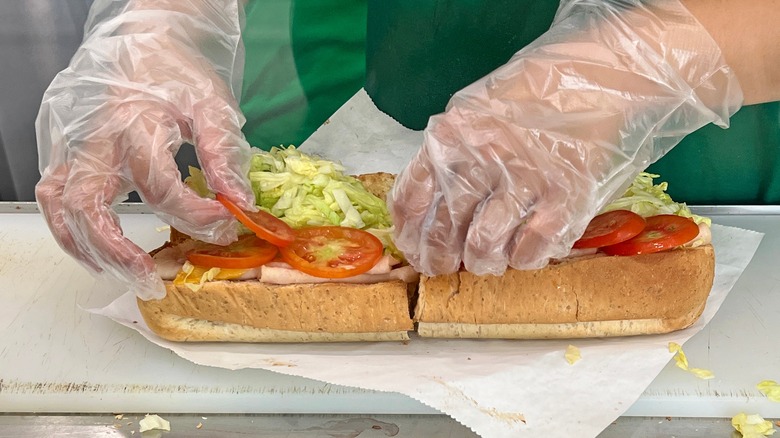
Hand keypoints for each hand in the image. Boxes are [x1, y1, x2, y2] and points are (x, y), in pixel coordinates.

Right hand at [35, 0, 252, 299]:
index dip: (193, 214)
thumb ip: (224, 153)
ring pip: (62, 207)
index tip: (226, 224)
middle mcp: (96, 138)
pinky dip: (70, 231)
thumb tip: (240, 202)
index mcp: (136, 123)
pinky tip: (98, 253)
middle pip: (90, 204)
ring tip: (125, 275)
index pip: (158, 185)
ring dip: (89, 248)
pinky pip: (53, 197)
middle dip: (119, 251)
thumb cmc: (178, 74)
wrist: (143, 43)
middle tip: (152, 279)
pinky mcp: (64, 150)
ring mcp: (73, 145)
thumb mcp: (213, 105)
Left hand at [390, 0, 741, 275]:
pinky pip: (531, 247)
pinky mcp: (564, 195)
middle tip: (443, 269)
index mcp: (451, 135)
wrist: (596, 77)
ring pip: (484, 245)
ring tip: (484, 262)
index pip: (413, 198)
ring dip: (481, 263)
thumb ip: (447, 153)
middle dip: (439, 260)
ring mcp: (523, 177)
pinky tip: (521, 254)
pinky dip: (522, 259)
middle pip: (444, 229)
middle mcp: (481, 156)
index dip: (408, 235)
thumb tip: (425, 208)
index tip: (413, 251)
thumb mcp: (472, 111)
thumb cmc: (529, 95)